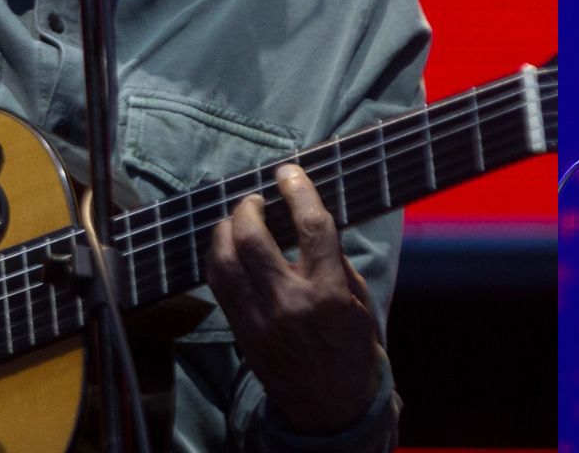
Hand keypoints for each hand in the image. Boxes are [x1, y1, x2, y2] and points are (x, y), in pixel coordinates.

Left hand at [207, 164, 384, 434]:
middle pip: (253, 238)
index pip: (312, 226)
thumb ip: (334, 262)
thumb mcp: (359, 301)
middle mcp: (289, 303)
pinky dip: (218, 257)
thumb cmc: (352, 350)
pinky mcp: (240, 330)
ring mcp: (258, 318)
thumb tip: (308, 223)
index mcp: (328, 293)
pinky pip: (218, 284)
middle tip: (255, 198)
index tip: (289, 172)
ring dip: (225, 229)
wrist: (330, 406)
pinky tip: (227, 246)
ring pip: (224, 259)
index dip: (299, 191)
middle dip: (248, 207)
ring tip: (236, 218)